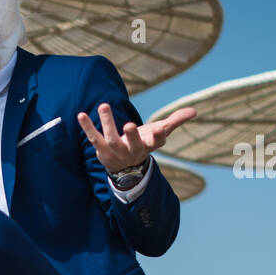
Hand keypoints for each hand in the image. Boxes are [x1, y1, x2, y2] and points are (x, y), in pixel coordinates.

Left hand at [77, 104, 196, 173]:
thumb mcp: (159, 133)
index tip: (160, 130)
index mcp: (148, 146)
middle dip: (132, 136)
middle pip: (133, 144)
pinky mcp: (101, 149)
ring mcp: (116, 151)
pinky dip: (87, 127)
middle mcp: (132, 151)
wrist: (125, 169)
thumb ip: (175, 121)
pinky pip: (93, 138)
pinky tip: (81, 114)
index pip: (156, 142)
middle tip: (130, 125)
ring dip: (107, 123)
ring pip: (111, 139)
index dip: (158, 136)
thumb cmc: (144, 144)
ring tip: (104, 105)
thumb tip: (194, 111)